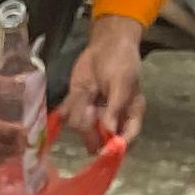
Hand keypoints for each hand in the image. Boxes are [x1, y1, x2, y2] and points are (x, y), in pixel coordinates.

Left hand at [58, 14, 144, 154]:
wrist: (106, 44)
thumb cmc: (122, 61)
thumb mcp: (123, 82)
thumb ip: (116, 107)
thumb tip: (109, 131)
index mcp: (130, 114)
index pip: (127, 139)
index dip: (116, 148)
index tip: (104, 149)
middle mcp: (111, 119)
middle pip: (99, 140)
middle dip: (91, 128)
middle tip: (90, 108)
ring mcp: (92, 114)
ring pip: (81, 127)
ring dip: (80, 111)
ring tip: (87, 92)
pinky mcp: (77, 105)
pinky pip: (67, 116)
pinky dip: (64, 112)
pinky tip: (68, 103)